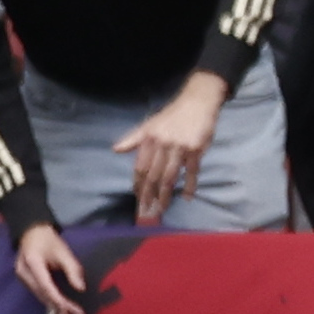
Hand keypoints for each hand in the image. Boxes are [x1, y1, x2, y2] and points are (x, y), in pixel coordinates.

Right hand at [13, 220, 88, 313]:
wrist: (31, 232)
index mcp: (32, 262)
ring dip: (53, 307)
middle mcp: (24, 273)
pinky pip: (38, 293)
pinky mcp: (26, 280)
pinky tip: (57, 310)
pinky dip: (48, 301)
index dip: (57, 298)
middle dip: (57, 307)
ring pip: (39, 295)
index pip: (45, 285)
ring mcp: (22, 277)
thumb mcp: (64, 251)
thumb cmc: (49, 240)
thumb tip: (81, 289)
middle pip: (42, 293)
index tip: (70, 308)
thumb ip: (73, 269)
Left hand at [114, 72, 225, 223]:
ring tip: (161, 208)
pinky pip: (192, 171)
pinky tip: (186, 197)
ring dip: (165, 195)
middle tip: (146, 211)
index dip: (138, 184)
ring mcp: (180, 148)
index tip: (138, 198)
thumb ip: (133, 139)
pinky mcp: (197, 149)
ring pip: (170, 176)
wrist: (197, 102)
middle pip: (153, 175)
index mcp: (149, 140)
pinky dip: (189, 185)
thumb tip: (115, 150)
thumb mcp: (149, 125)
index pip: (140, 168)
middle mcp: (162, 145)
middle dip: (149, 195)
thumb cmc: (171, 116)